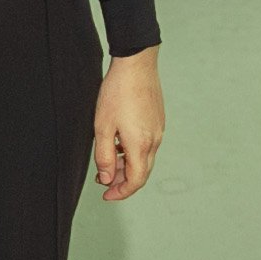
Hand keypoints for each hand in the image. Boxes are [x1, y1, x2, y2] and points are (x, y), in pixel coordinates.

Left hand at [91, 47, 164, 202]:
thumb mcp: (102, 127)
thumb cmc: (117, 92)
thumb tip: (107, 179)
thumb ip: (105, 156)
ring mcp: (158, 130)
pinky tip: (120, 142)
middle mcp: (154, 140)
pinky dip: (134, 152)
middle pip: (142, 173)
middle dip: (122, 181)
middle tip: (103, 179)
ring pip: (145, 159)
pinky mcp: (158, 120)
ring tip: (108, 159)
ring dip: (127, 166)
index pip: (135, 181)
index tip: (106, 195)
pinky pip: (148, 145)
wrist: (136, 64)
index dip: (121, 193)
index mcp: (141, 145)